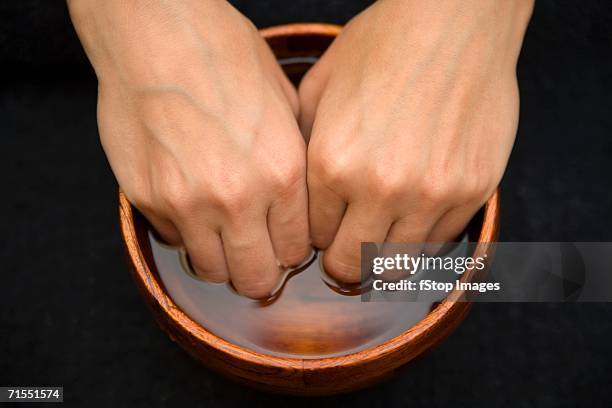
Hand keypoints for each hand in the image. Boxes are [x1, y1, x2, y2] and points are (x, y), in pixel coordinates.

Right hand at [69, 0, 309, 297]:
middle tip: (254, 256)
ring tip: (221, 236)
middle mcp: (238, 197)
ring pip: (212, 271)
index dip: (289, 251)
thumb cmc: (223, 56)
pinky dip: (184, 233)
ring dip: (221, 260)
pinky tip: (188, 204)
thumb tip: (295, 202)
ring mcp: (187, 202)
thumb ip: (293, 163)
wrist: (157, 33)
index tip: (281, 243)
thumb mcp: (283, 104)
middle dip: (260, 272)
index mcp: (282, 173)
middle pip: (256, 277)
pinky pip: (172, 240)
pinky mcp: (147, 198)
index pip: (296, 251)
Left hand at [299, 0, 532, 281]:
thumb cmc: (383, 46)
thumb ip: (303, 148)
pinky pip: (439, 243)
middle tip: (347, 243)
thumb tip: (297, 192)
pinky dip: (422, 237)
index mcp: (331, 163)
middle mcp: (380, 187)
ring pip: (396, 266)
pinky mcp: (473, 190)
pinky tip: (416, 212)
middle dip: (342, 259)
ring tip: (382, 231)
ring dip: (383, 255)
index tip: (325, 224)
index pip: (312, 237)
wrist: (453, 20)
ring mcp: (431, 193)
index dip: (315, 234)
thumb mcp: (319, 88)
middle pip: (350, 265)